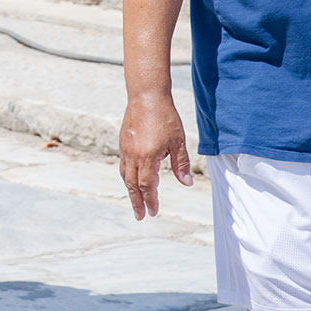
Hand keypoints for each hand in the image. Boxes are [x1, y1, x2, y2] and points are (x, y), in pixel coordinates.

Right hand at [118, 93, 191, 219]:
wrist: (146, 95)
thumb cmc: (165, 117)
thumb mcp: (178, 141)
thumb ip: (181, 164)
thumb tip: (187, 183)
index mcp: (147, 157)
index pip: (148, 186)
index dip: (151, 200)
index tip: (153, 212)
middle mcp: (133, 155)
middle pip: (132, 185)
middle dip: (136, 202)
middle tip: (140, 215)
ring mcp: (126, 148)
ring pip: (125, 175)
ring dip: (130, 190)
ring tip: (135, 201)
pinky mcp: (123, 142)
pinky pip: (123, 165)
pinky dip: (127, 176)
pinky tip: (132, 179)